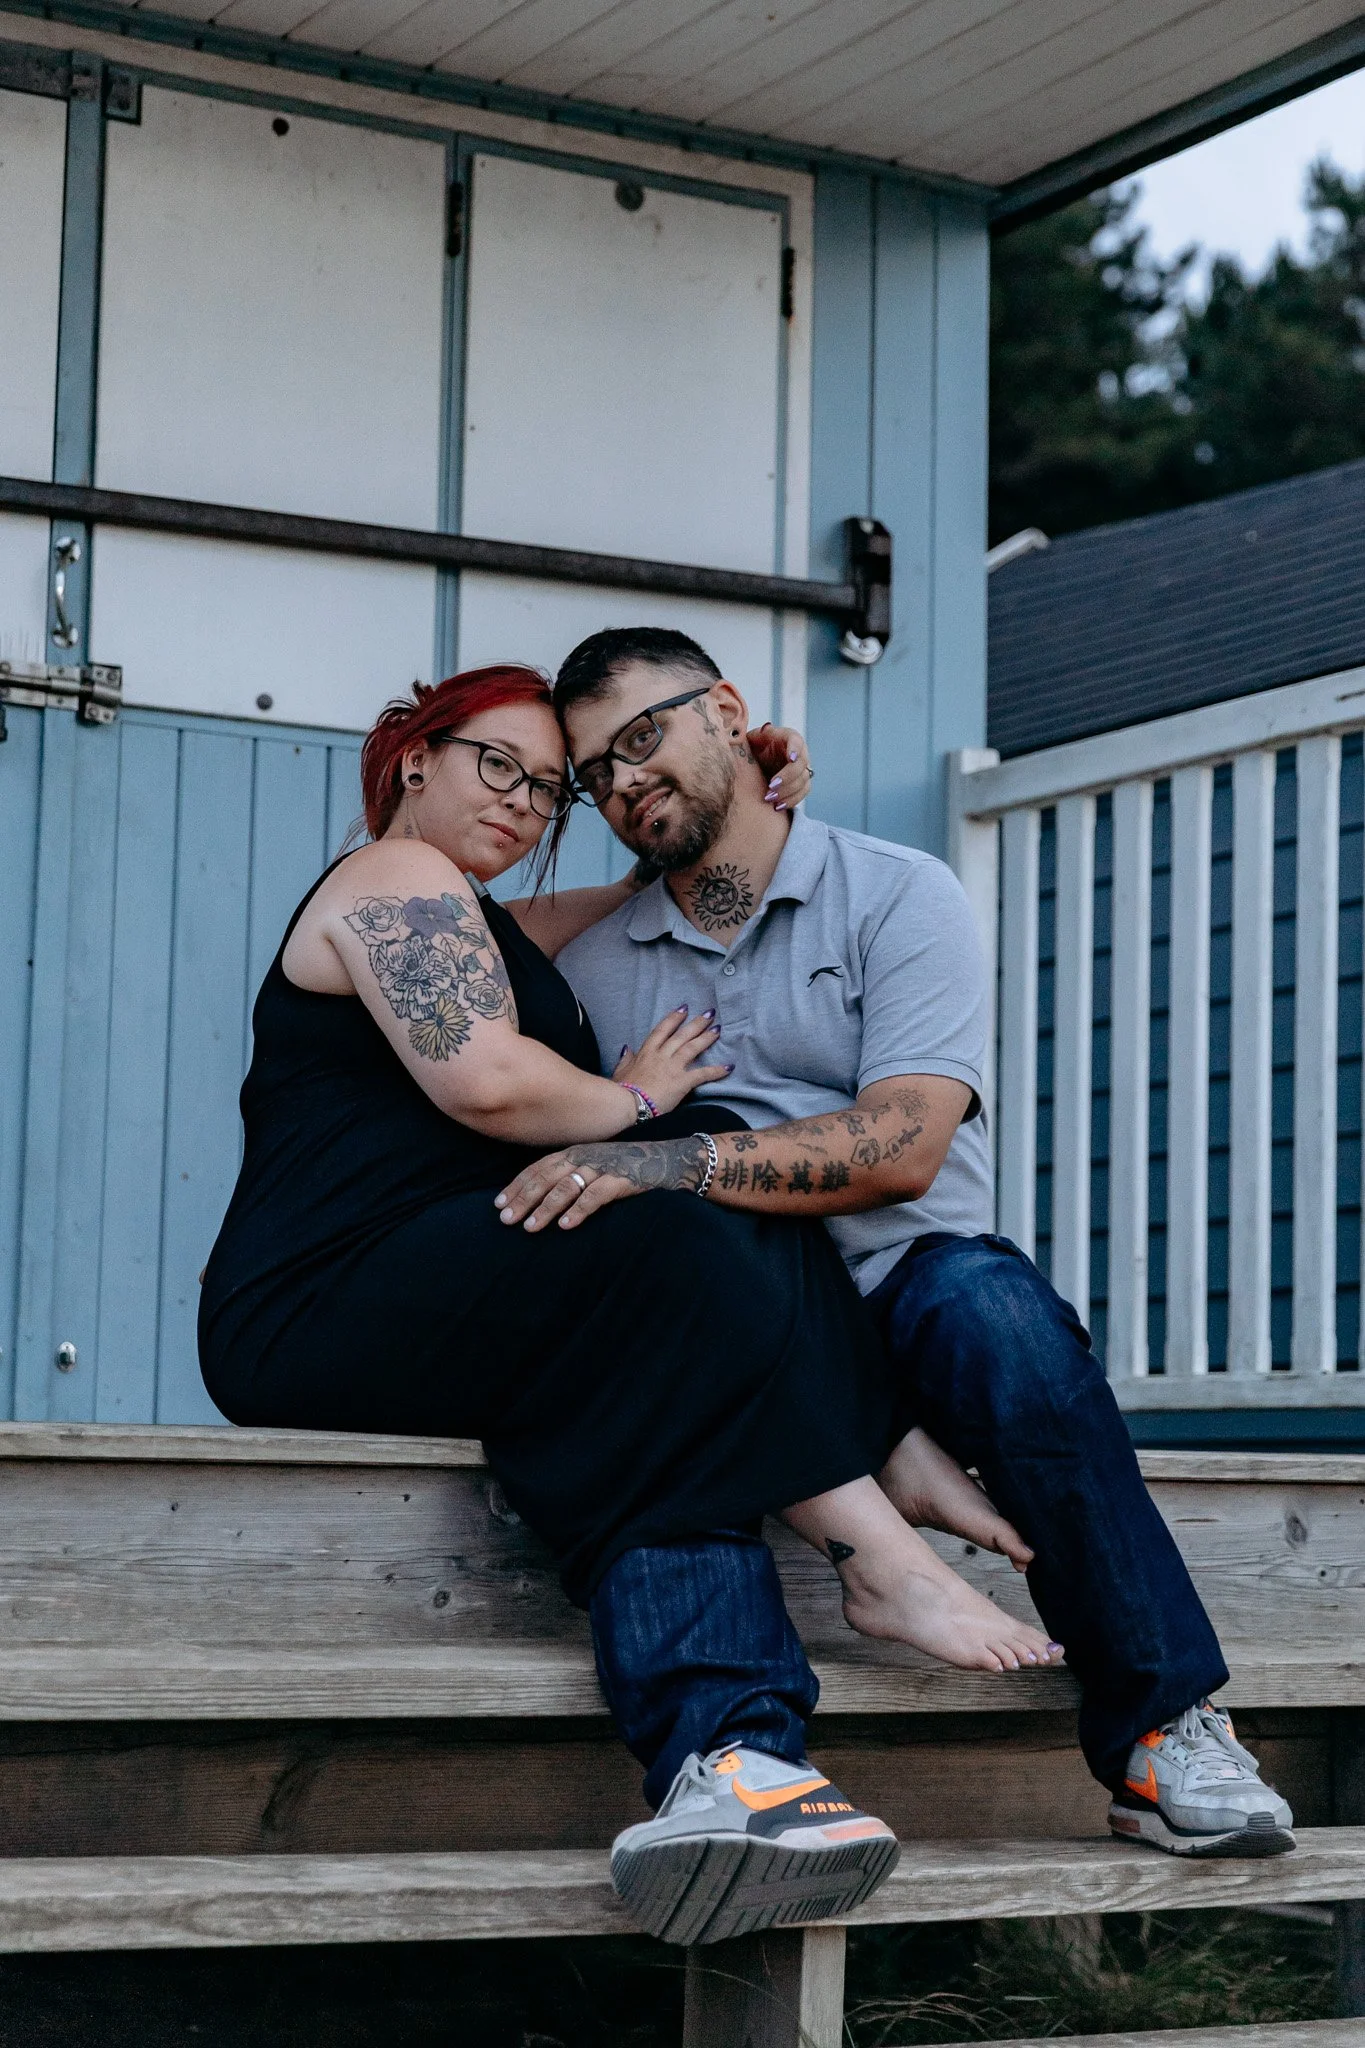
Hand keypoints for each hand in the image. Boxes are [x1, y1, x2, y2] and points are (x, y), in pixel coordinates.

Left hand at [495, 1134, 708, 1230]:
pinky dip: (578, 1211)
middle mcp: (584, 1156)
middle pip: (546, 1178)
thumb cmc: (626, 1166)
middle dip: (523, 1199)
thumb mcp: (594, 1164)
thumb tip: (540, 1195)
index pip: (538, 1168)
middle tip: (505, 1219)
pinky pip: (595, 1196)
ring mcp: (603, 1167)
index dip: (517, 1186)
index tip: (498, 1203)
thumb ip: (570, 1173)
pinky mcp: (621, 1180)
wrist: (667, 1159)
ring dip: (545, 1208)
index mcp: (575, 1152)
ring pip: (566, 1188)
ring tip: (529, 1227)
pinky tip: (565, 1226)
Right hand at [612, 1006, 730, 1116]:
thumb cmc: (621, 1090)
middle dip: (696, 1023)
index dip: (674, 1019)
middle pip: (681, 1035)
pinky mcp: (682, 1082)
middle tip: (709, 1014)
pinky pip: (702, 1074)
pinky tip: (728, 1067)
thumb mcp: (620, 1071)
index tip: (684, 1009)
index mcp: (646, 1053)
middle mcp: (661, 1056)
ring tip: (718, 1030)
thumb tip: (626, 1048)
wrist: (626, 1104)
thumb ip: (625, 1059)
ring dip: (706, 1038)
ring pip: (692, 1048)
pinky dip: (716, 1071)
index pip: (662, 1031)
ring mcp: (672, 1068)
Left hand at [750, 723, 811, 811]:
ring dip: (788, 791)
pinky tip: (777, 806)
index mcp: (786, 737)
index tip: (790, 759)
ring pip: (803, 781)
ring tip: (769, 798)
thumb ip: (756, 735)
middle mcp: (798, 752)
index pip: (796, 741)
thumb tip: (765, 729)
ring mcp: (801, 769)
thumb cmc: (749, 748)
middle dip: (788, 777)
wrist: (750, 765)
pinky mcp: (799, 784)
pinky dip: (791, 801)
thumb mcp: (749, 739)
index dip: (796, 749)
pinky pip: (802, 793)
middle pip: (801, 764)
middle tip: (772, 785)